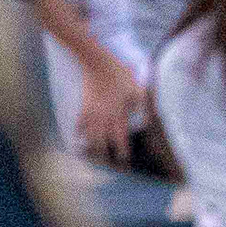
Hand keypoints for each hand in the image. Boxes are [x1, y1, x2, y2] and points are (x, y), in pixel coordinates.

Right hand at [72, 50, 146, 164]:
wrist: (97, 62)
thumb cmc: (120, 74)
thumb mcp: (137, 89)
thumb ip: (142, 106)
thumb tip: (147, 122)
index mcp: (118, 115)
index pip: (120, 139)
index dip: (122, 152)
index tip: (124, 162)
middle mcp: (104, 117)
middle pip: (102, 142)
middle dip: (105, 155)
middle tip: (108, 164)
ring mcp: (92, 112)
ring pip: (90, 134)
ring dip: (92, 146)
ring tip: (93, 156)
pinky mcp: (84, 104)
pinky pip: (80, 122)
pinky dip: (79, 131)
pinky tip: (78, 137)